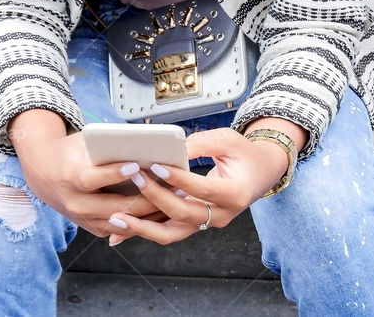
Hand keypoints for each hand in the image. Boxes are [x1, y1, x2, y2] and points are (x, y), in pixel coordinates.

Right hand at [14, 129, 163, 238]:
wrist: (45, 174)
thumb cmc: (71, 152)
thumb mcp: (82, 143)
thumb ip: (106, 145)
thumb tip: (142, 143)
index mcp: (71, 177)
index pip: (93, 179)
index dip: (114, 173)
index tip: (136, 166)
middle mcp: (76, 203)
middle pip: (115, 206)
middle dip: (146, 198)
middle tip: (171, 188)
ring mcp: (84, 219)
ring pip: (123, 222)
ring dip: (150, 214)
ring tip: (174, 200)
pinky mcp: (93, 228)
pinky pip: (123, 229)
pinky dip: (143, 221)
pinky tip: (164, 211)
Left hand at [106, 127, 288, 245]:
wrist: (258, 175)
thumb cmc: (244, 154)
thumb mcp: (229, 140)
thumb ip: (202, 143)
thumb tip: (172, 148)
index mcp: (235, 195)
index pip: (202, 190)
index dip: (178, 179)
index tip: (156, 166)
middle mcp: (221, 216)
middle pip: (183, 215)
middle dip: (155, 197)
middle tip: (135, 178)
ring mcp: (206, 224)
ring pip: (171, 234)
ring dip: (142, 228)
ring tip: (115, 218)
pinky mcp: (193, 224)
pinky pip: (166, 231)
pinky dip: (143, 230)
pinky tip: (119, 229)